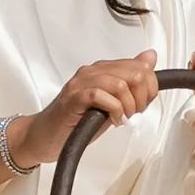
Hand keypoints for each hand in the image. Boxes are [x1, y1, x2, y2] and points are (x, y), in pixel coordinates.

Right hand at [27, 51, 161, 159]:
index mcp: (103, 69)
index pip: (141, 67)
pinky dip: (114, 111)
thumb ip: (131, 83)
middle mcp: (92, 71)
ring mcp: (82, 83)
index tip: (142, 105)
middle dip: (142, 98)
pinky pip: (102, 96)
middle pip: (135, 73)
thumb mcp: (112, 102)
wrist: (44, 136)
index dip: (150, 89)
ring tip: (121, 119)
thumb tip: (150, 58)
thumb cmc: (76, 122)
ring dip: (128, 107)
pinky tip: (111, 121)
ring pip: (121, 84)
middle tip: (133, 114)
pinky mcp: (74, 97)